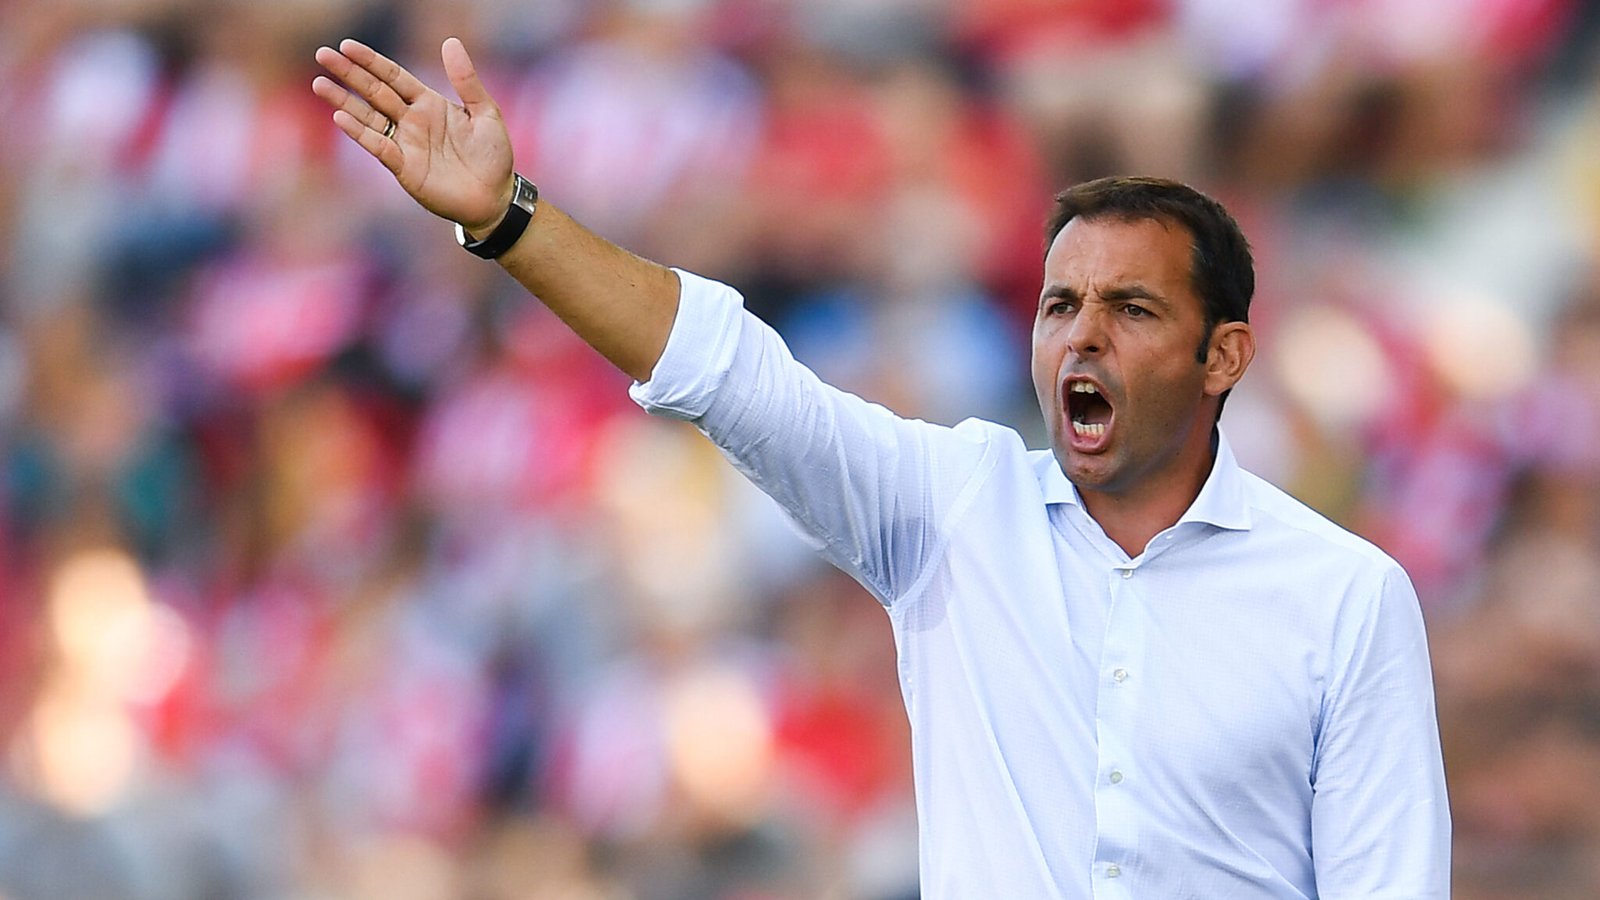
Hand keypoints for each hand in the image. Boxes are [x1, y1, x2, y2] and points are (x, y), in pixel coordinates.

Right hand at [313, 37, 512, 233]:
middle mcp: (412, 121)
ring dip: (343, 101)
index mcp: (429, 104)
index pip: (394, 76)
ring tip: (319, 84)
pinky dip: (360, 133)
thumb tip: (450, 41)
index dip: (371, 62)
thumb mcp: (485, 112)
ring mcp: (405, 144)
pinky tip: (341, 118)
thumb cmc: (493, 156)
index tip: (348, 46)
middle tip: (322, 55)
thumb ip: (466, 80)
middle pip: (374, 91)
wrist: (495, 197)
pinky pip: (378, 147)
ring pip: (368, 117)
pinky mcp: (404, 168)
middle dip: (349, 74)